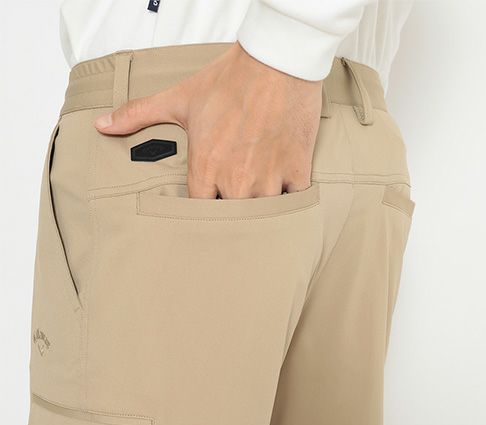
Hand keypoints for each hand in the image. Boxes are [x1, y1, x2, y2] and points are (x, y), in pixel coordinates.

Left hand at [95, 42, 322, 198]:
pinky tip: (284, 187)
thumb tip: (102, 125)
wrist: (276, 60)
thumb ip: (138, 115)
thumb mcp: (179, 99)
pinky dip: (291, 198)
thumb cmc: (228, 80)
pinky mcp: (297, 169)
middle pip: (230, 217)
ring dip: (260, 207)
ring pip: (263, 214)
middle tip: (233, 200)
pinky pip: (295, 201)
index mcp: (206, 167)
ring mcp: (269, 177)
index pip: (197, 211)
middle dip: (230, 210)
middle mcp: (236, 180)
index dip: (201, 208)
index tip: (207, 201)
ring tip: (258, 194)